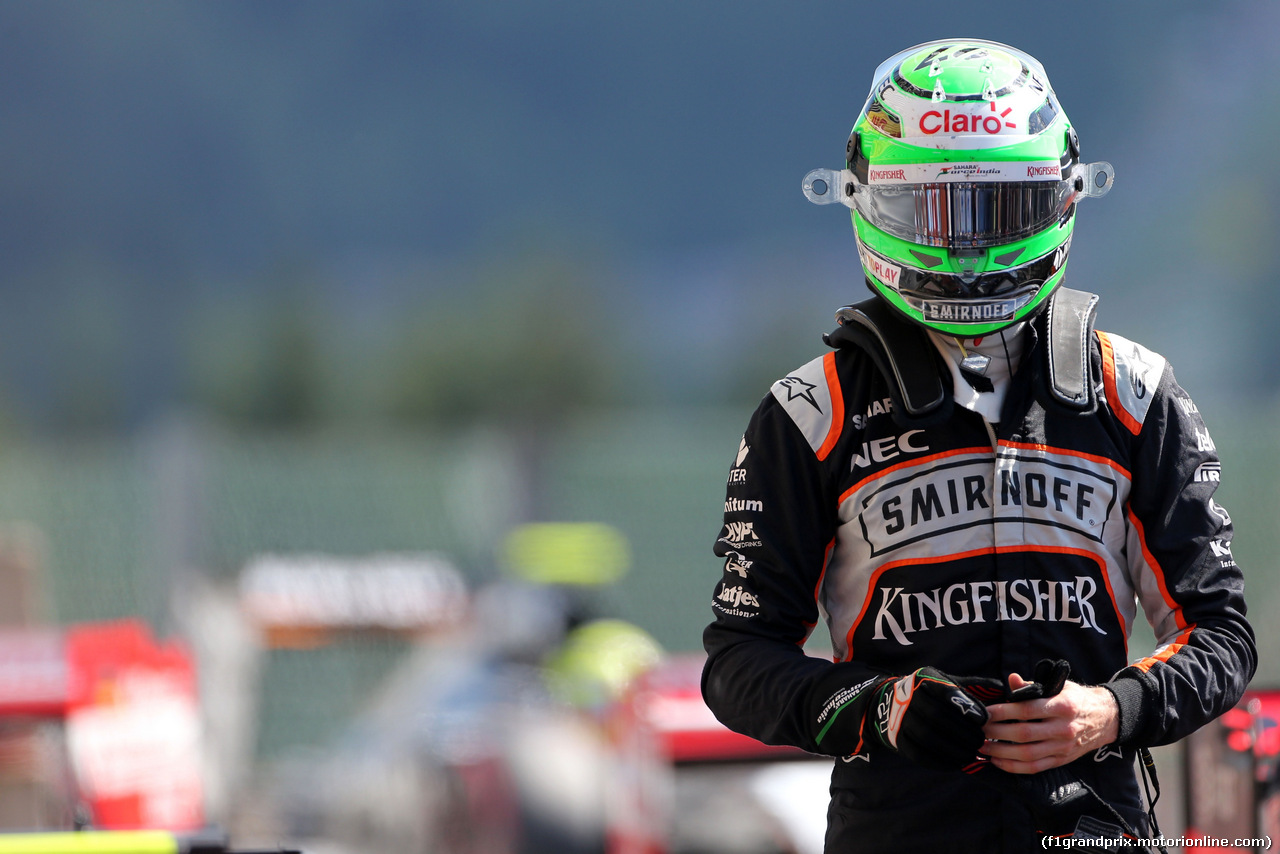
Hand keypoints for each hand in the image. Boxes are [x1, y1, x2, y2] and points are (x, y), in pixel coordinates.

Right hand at [869, 667, 989, 769]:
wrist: (890, 705)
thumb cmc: (931, 694)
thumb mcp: (947, 682)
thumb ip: (974, 686)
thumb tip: (1003, 687)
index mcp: (924, 680)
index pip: (945, 692)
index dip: (965, 706)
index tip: (984, 720)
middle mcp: (909, 698)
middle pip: (937, 717)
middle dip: (963, 732)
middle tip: (981, 742)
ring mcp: (900, 720)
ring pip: (928, 737)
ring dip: (953, 749)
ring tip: (971, 754)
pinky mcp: (898, 740)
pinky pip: (919, 754)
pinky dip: (940, 761)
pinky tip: (956, 763)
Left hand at [980, 673, 1119, 773]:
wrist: (1106, 719)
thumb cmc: (1076, 699)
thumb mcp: (1059, 686)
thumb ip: (1033, 686)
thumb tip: (1011, 679)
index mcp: (1062, 706)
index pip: (1027, 710)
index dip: (1003, 711)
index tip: (985, 712)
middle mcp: (1063, 729)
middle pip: (1024, 734)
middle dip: (996, 732)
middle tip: (978, 729)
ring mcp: (1062, 747)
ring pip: (1027, 754)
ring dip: (1000, 752)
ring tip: (982, 746)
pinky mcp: (1061, 760)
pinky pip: (1034, 768)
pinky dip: (1013, 767)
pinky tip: (997, 761)